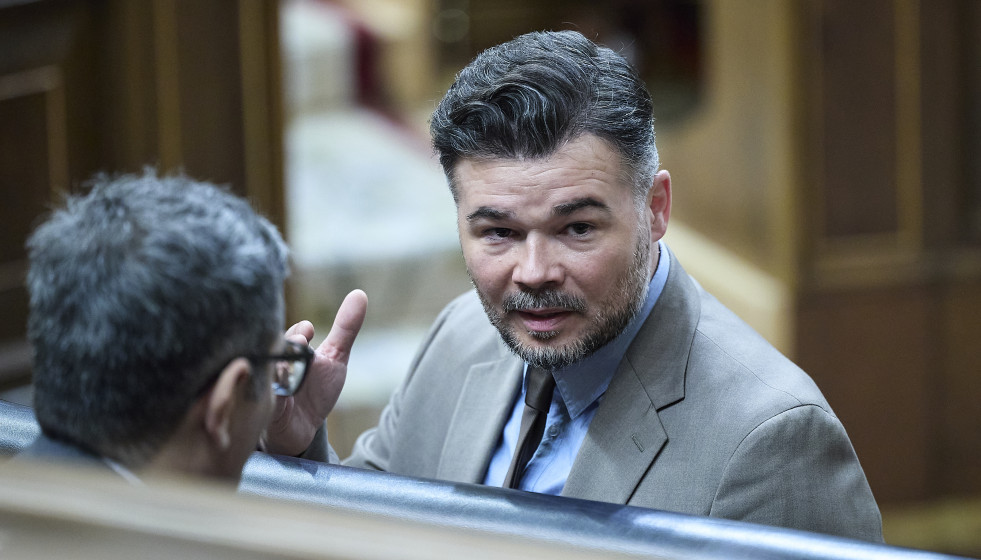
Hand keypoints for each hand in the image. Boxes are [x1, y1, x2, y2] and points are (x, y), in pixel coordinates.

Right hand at [261, 289, 366, 455]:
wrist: (304, 428)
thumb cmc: (316, 390)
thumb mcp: (335, 358)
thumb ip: (345, 328)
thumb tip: (359, 293)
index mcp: (289, 348)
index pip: (291, 335)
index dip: (299, 333)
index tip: (308, 331)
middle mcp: (274, 363)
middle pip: (276, 348)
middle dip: (288, 346)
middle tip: (301, 345)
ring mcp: (267, 383)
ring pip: (268, 370)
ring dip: (280, 369)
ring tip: (290, 370)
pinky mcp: (264, 406)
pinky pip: (263, 396)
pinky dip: (272, 392)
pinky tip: (281, 390)